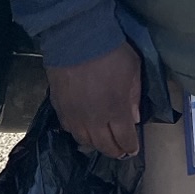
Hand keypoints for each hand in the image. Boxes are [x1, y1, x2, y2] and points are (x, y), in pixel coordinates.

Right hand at [45, 42, 141, 158]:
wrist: (77, 40)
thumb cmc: (111, 52)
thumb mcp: (133, 71)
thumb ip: (134, 97)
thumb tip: (134, 118)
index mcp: (116, 111)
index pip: (124, 138)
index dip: (130, 147)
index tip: (133, 150)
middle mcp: (94, 119)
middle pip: (104, 145)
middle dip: (115, 151)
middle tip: (121, 152)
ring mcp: (74, 116)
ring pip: (84, 140)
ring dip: (96, 145)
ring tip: (103, 143)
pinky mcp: (59, 108)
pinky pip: (69, 129)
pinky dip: (79, 133)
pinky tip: (84, 130)